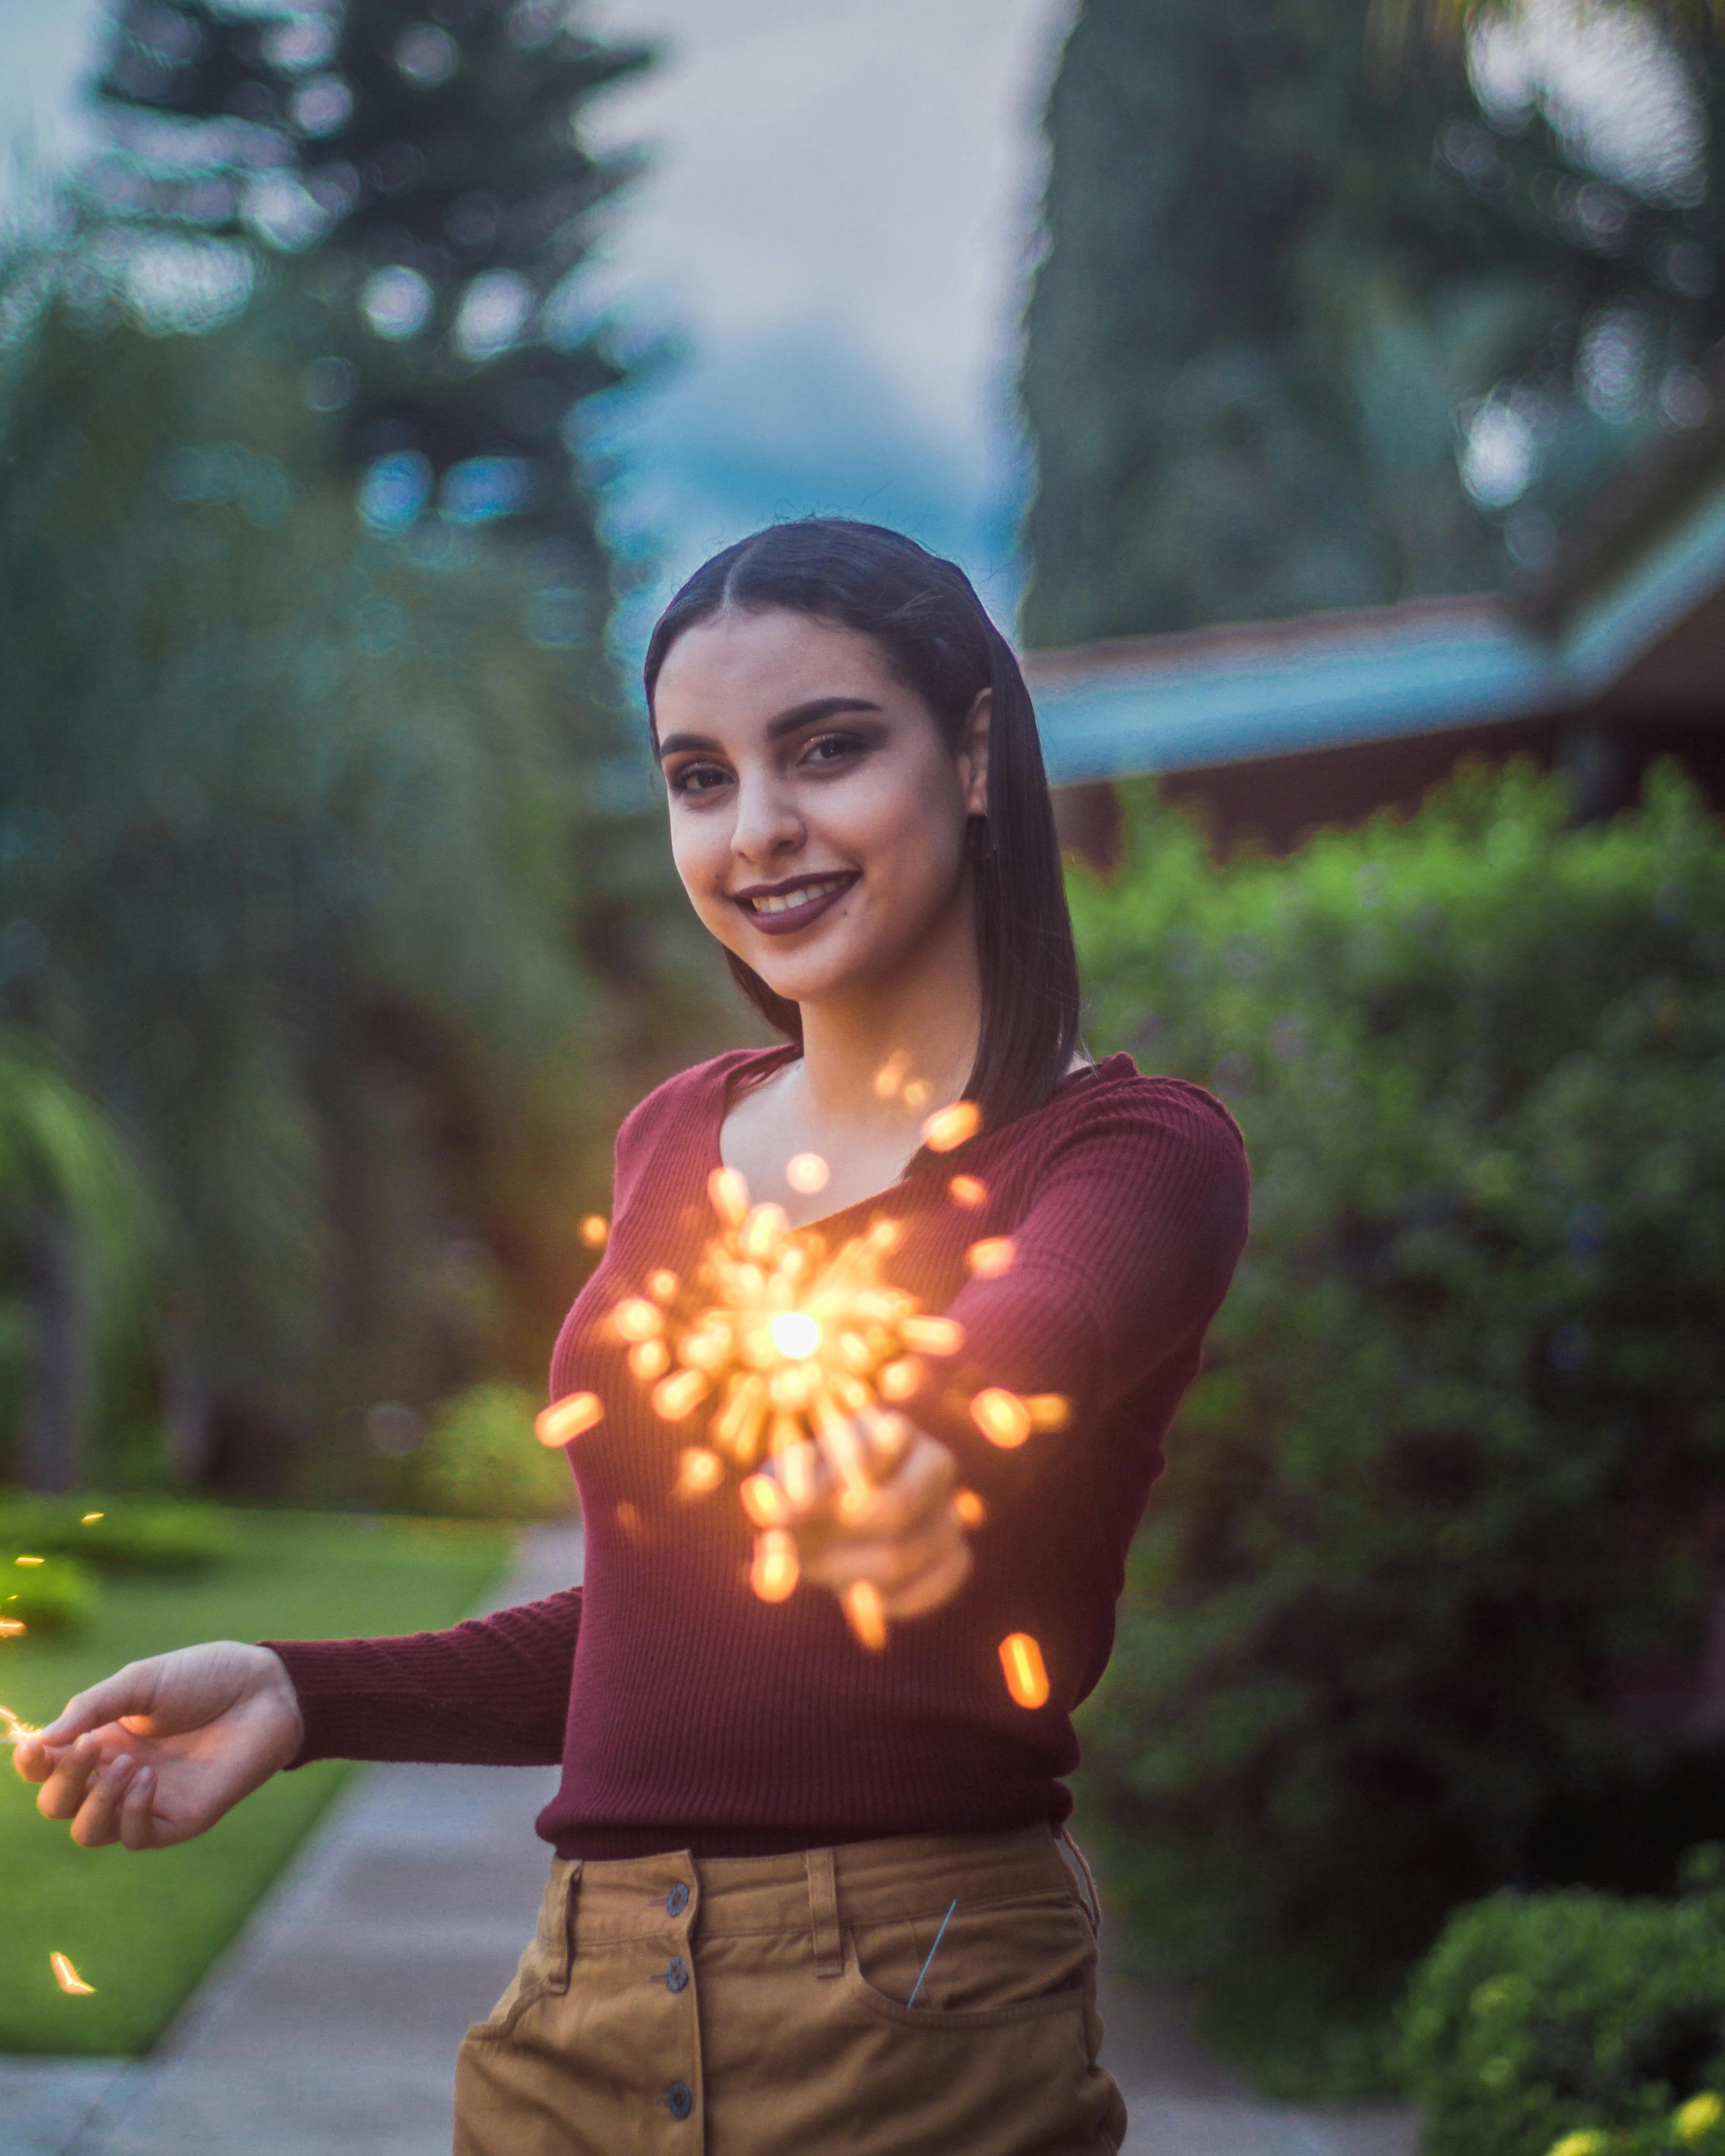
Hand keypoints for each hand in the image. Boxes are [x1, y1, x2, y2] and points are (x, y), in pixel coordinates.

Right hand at [11, 1641, 304, 1850]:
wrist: (266, 1689)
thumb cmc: (205, 1678)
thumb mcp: (141, 1682)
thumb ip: (92, 1708)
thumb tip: (42, 1740)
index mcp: (102, 1740)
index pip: (47, 1768)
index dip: (32, 1764)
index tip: (34, 1749)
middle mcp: (116, 1774)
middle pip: (59, 1804)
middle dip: (64, 1781)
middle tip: (91, 1747)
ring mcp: (146, 1800)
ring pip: (89, 1831)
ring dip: (95, 1802)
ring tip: (129, 1764)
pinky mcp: (178, 1819)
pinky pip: (136, 1837)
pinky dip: (130, 1813)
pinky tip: (149, 1779)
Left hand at [749, 1414, 972, 1632]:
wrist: (828, 1524)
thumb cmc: (801, 1492)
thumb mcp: (780, 1485)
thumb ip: (777, 1496)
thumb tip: (784, 1516)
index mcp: (892, 1429)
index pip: (867, 1457)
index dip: (824, 1492)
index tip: (787, 1516)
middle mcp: (934, 1461)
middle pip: (897, 1508)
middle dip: (837, 1540)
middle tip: (800, 1550)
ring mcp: (951, 1509)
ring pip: (906, 1554)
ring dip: (849, 1573)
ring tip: (818, 1569)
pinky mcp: (956, 1555)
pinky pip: (933, 1586)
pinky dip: (889, 1599)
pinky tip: (859, 1593)